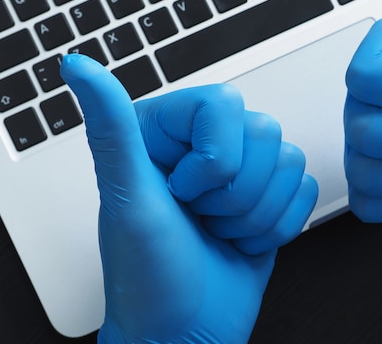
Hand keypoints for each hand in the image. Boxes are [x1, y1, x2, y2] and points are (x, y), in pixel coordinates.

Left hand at [60, 54, 317, 342]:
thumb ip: (110, 126)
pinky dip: (278, 226)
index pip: (224, 104)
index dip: (214, 158)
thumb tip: (77, 65)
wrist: (184, 333)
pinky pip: (304, 187)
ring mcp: (241, 171)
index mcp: (164, 130)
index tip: (183, 192)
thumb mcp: (127, 197)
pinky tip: (242, 240)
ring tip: (218, 231)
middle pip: (265, 132)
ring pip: (289, 160)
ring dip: (255, 214)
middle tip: (200, 217)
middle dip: (235, 195)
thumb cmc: (149, 277)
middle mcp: (204, 144)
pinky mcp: (270, 195)